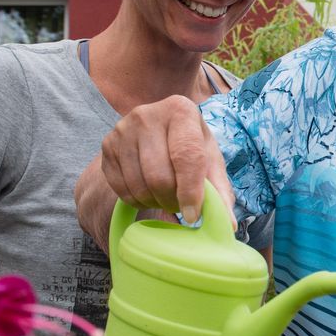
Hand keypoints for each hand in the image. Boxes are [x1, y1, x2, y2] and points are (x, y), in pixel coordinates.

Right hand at [99, 96, 233, 223]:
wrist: (158, 130)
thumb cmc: (190, 146)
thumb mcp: (209, 161)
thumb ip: (220, 192)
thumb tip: (228, 225)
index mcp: (180, 110)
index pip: (186, 157)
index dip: (190, 192)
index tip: (193, 216)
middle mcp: (147, 114)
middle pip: (159, 176)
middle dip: (172, 201)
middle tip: (180, 204)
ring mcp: (122, 129)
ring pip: (139, 186)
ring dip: (155, 203)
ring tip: (166, 197)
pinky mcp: (106, 146)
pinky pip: (121, 189)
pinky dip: (137, 201)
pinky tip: (148, 193)